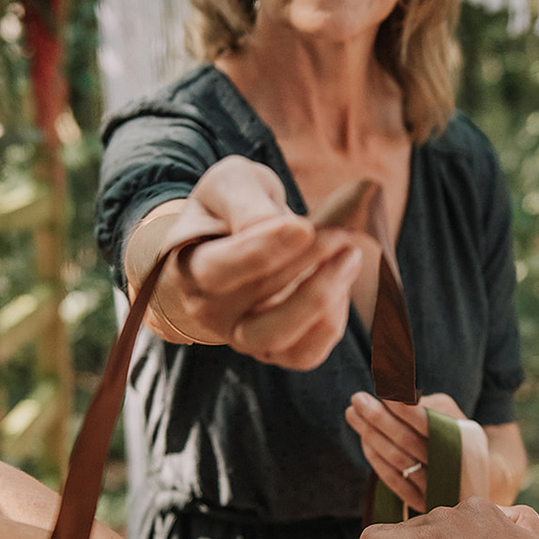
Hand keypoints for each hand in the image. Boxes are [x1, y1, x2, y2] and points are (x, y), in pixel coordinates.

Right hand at [132, 156, 362, 368]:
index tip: (304, 227)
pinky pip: (303, 355)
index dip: (263, 250)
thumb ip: (244, 202)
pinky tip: (341, 284)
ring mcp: (240, 336)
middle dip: (306, 263)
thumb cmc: (232, 207)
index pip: (219, 269)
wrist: (236, 235)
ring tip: (350, 257)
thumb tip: (271, 226)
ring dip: (321, 299)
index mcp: (189, 267)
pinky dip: (329, 324)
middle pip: (256, 299)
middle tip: (341, 233)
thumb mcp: (231, 183)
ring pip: (278, 338)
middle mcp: (210, 310)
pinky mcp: (273, 351)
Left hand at [345, 391, 490, 511]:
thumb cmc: (457, 437)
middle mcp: (451, 465)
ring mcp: (436, 486)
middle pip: (407, 441)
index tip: (381, 390)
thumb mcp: (452, 416)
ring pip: (398, 461)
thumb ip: (427, 404)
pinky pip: (394, 481)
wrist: (476, 480)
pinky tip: (365, 441)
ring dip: (371, 436)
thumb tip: (393, 393)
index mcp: (462, 438)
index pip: (426, 422)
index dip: (402, 407)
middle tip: (356, 398)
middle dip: (378, 418)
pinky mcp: (423, 502)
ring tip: (353, 414)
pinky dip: (377, 460)